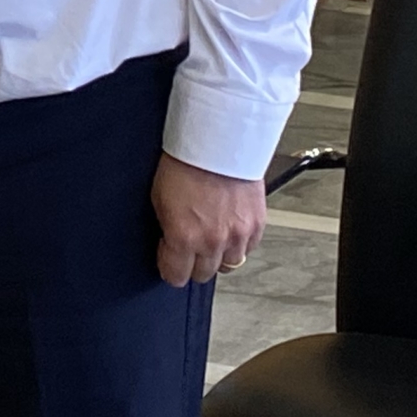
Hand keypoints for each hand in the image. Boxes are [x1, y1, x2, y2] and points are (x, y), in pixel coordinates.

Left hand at [152, 153, 265, 286]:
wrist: (217, 140)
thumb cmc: (185, 162)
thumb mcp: (160, 199)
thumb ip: (168, 229)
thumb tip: (170, 244)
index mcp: (184, 237)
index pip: (176, 276)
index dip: (170, 268)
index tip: (169, 261)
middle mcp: (213, 241)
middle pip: (202, 274)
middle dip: (192, 264)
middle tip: (188, 248)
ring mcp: (238, 235)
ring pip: (228, 265)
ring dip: (218, 256)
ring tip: (211, 237)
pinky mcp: (257, 225)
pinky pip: (248, 248)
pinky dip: (239, 243)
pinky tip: (229, 228)